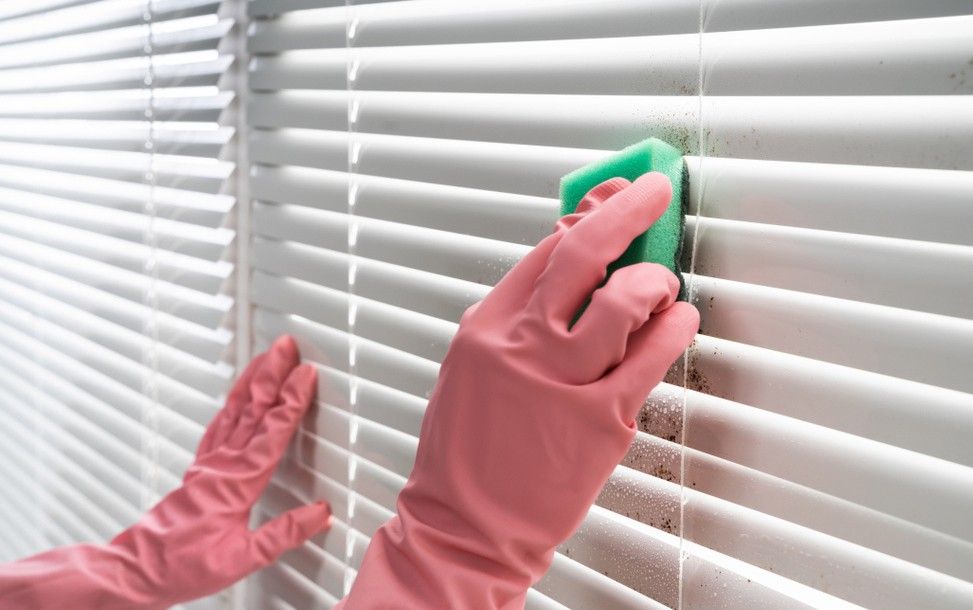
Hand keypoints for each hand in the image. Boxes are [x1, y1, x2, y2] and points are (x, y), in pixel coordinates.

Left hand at [110, 335, 331, 606]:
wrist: (139, 569)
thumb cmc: (184, 565)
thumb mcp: (243, 558)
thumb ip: (284, 533)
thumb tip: (319, 513)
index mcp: (237, 482)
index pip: (272, 431)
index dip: (292, 400)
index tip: (306, 374)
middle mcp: (222, 465)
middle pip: (252, 408)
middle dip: (271, 373)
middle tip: (286, 346)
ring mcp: (209, 464)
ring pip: (234, 410)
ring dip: (252, 380)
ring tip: (265, 357)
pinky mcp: (199, 470)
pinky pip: (219, 426)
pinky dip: (231, 404)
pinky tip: (236, 397)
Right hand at [339, 173, 699, 608]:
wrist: (465, 525)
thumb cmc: (466, 451)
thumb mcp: (472, 369)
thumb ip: (515, 320)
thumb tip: (565, 274)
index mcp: (487, 327)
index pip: (545, 251)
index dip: (588, 214)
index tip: (612, 196)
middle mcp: (524, 345)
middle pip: (583, 253)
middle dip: (627, 210)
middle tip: (653, 191)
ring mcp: (564, 380)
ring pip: (624, 300)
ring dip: (655, 279)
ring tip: (663, 283)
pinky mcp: (601, 418)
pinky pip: (651, 356)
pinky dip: (675, 326)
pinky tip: (681, 316)